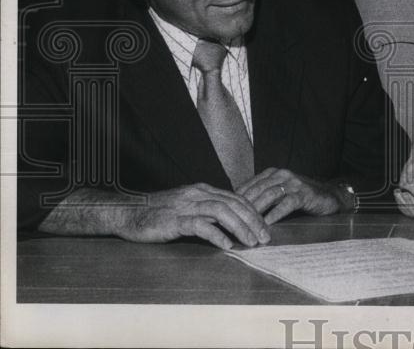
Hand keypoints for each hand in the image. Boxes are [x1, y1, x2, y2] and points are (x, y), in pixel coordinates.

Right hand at [123, 183, 270, 249]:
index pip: (236, 198)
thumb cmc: (157, 214)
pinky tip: (227, 245)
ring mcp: (186, 206)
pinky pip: (200, 225)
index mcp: (202, 190)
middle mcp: (197, 194)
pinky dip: (217, 235)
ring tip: (251, 242)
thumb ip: (206, 211)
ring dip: (240, 227)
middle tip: (265, 237)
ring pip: (222, 212)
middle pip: (234, 203)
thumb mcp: (186, 207)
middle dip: (253, 220)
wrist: (127, 213)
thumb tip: (229, 223)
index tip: (264, 226)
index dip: (253, 212)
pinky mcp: (174, 220)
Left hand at [236, 168, 343, 224]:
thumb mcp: (279, 193)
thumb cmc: (301, 198)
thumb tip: (236, 211)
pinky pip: (286, 204)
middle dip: (242, 207)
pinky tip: (267, 224)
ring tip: (246, 226)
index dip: (235, 200)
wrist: (329, 196)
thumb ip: (262, 197)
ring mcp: (293, 183)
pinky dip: (275, 214)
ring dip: (257, 213)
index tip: (223, 214)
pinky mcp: (304, 193)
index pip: (248, 185)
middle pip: (256, 190)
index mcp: (272, 173)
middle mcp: (282, 174)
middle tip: (230, 222)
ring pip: (269, 196)